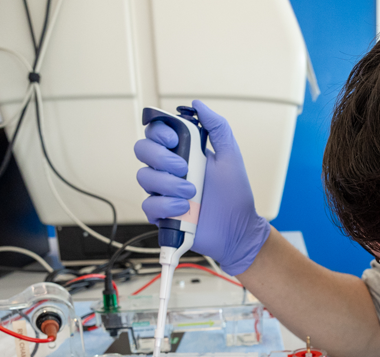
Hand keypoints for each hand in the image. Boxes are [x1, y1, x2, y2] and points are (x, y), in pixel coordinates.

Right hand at [133, 101, 270, 275]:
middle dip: (160, 157)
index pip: (156, 132)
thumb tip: (198, 105)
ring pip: (144, 177)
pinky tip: (184, 209)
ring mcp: (163, 191)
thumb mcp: (230, 156)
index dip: (159, 132)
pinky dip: (165, 206)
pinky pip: (148, 205)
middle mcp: (168, 169)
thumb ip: (217, 128)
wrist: (237, 229)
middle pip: (142, 150)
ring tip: (191, 194)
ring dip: (168, 184)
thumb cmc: (235, 195)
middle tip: (184, 168)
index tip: (176, 140)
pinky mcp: (161, 214)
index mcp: (182, 152)